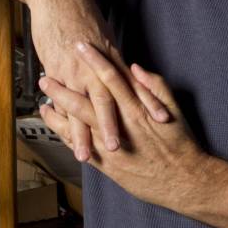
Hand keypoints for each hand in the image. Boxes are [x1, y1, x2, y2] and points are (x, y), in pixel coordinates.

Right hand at [27, 0, 166, 160]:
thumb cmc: (78, 12)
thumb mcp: (102, 34)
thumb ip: (113, 57)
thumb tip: (126, 71)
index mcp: (112, 56)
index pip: (134, 84)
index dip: (149, 101)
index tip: (165, 119)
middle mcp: (98, 65)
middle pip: (116, 99)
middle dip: (126, 124)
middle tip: (138, 146)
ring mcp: (78, 69)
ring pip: (91, 105)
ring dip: (94, 131)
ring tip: (99, 153)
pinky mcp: (59, 70)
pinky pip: (66, 102)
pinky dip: (67, 123)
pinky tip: (68, 139)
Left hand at [39, 45, 202, 208]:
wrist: (184, 181)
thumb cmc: (181, 145)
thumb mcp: (175, 109)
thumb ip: (155, 86)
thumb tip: (135, 68)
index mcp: (137, 109)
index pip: (110, 77)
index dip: (93, 60)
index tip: (80, 46)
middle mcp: (120, 125)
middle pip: (85, 100)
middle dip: (64, 86)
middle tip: (46, 73)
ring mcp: (111, 146)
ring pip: (78, 124)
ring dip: (58, 110)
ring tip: (43, 98)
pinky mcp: (107, 165)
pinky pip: (81, 146)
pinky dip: (65, 134)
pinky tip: (54, 126)